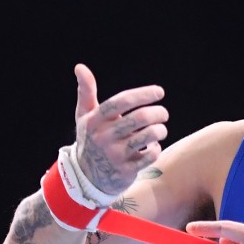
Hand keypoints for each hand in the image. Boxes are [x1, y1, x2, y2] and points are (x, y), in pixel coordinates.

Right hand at [71, 63, 168, 194]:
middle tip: (163, 113)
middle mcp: (104, 137)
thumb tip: (80, 67)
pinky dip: (156, 148)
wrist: (86, 177)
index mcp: (94, 121)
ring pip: (148, 136)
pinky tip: (152, 146)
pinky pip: (150, 155)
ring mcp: (115, 155)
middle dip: (158, 113)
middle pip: (139, 118)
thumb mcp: (84, 117)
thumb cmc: (90, 139)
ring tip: (160, 128)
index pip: (120, 102)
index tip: (159, 92)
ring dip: (160, 130)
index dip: (142, 94)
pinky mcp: (126, 170)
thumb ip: (86, 92)